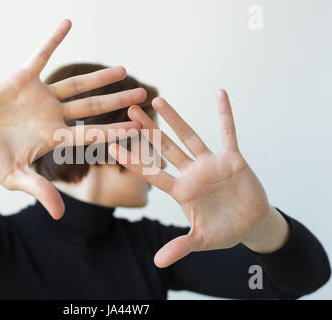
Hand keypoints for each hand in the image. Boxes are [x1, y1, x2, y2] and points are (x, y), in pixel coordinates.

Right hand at [0, 19, 145, 218]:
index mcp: (53, 138)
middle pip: (92, 107)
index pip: (91, 134)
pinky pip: (42, 54)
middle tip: (143, 95)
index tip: (139, 130)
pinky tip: (68, 23)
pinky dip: (54, 39)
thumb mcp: (13, 177)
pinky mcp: (22, 78)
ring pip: (76, 83)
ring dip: (99, 76)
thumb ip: (39, 191)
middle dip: (118, 102)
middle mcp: (51, 115)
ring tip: (122, 69)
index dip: (115, 132)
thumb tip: (61, 216)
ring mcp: (39, 96)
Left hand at [109, 89, 288, 267]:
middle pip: (165, 148)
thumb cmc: (223, 231)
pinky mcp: (232, 159)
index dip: (133, 160)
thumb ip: (180, 247)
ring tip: (158, 100)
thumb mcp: (201, 241)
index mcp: (181, 191)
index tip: (112, 146)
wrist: (251, 225)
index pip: (152, 173)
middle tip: (129, 112)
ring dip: (175, 118)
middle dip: (148, 130)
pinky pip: (228, 132)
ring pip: (189, 136)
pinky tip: (220, 93)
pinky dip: (225, 114)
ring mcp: (211, 164)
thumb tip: (158, 264)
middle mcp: (192, 173)